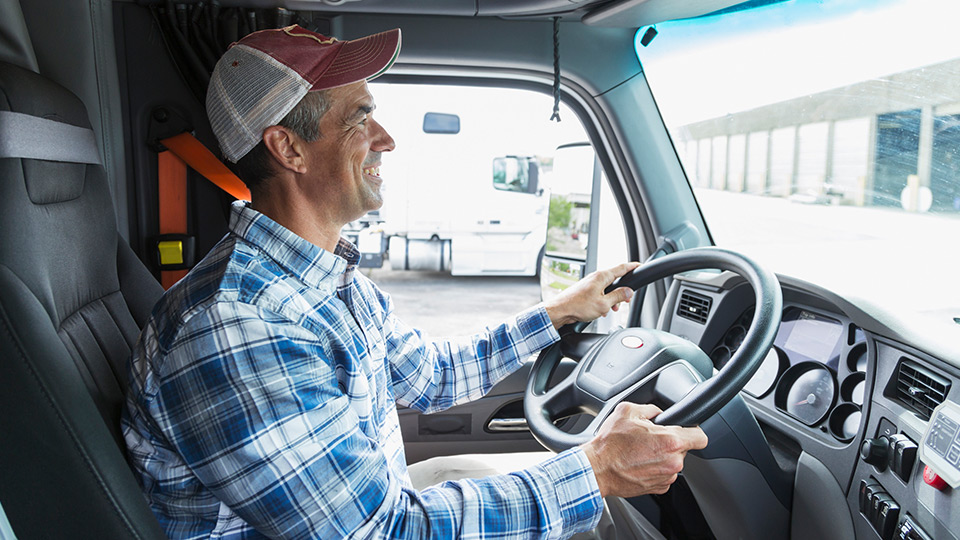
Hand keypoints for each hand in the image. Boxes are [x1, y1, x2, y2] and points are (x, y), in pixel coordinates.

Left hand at [543, 262, 639, 328]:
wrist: (560, 310)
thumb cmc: (578, 306)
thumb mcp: (604, 304)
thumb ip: (618, 296)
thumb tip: (628, 291)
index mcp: (602, 276)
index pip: (622, 268)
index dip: (633, 267)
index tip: (640, 266)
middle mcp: (596, 277)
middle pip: (616, 280)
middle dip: (623, 291)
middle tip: (626, 301)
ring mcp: (590, 283)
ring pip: (608, 288)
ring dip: (613, 299)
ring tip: (612, 309)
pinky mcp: (586, 290)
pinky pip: (600, 293)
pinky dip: (604, 301)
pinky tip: (602, 311)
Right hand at [581, 403, 707, 497]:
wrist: (597, 469)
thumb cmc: (610, 443)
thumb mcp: (628, 411)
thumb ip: (651, 409)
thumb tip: (659, 413)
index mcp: (670, 441)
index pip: (701, 437)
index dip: (694, 430)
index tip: (686, 430)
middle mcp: (673, 462)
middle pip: (684, 448)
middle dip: (670, 442)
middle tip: (650, 438)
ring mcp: (667, 477)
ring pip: (673, 462)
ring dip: (662, 456)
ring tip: (641, 451)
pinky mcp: (659, 488)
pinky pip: (664, 474)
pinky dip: (655, 469)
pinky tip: (639, 463)